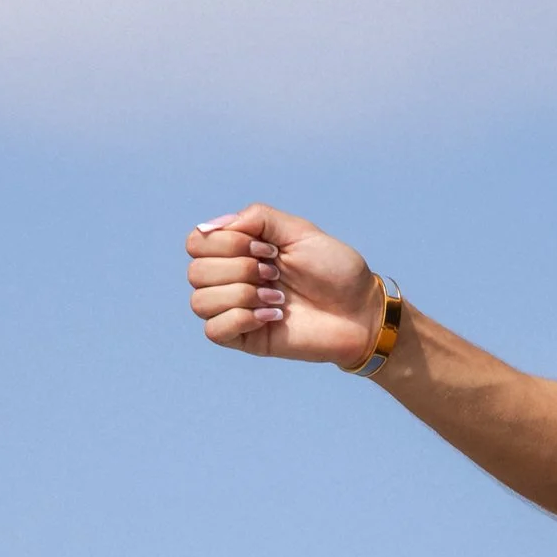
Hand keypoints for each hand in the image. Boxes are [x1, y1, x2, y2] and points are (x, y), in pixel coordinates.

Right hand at [185, 204, 379, 364]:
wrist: (361, 311)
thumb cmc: (334, 270)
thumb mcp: (298, 231)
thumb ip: (256, 218)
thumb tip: (208, 227)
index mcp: (239, 251)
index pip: (196, 242)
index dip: (227, 243)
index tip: (269, 248)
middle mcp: (231, 279)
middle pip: (196, 271)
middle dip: (239, 269)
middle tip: (276, 273)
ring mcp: (236, 310)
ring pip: (199, 301)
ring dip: (241, 294)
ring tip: (278, 298)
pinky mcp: (245, 339)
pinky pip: (213, 331)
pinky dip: (241, 319)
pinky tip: (273, 317)